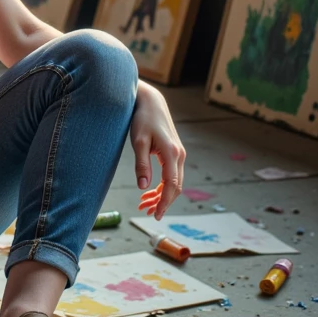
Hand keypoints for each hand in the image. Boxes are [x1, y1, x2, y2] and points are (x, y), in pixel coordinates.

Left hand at [130, 81, 185, 220]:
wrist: (150, 102)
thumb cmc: (142, 119)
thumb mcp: (138, 142)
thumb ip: (141, 165)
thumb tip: (142, 187)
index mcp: (172, 153)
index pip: (171, 184)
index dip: (164, 202)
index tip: (156, 214)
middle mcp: (179, 155)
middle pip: (176, 186)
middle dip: (162, 202)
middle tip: (147, 212)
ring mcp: (179, 154)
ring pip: (174, 182)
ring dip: (161, 195)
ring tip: (145, 205)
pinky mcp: (174, 153)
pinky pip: (171, 175)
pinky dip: (162, 186)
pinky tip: (149, 191)